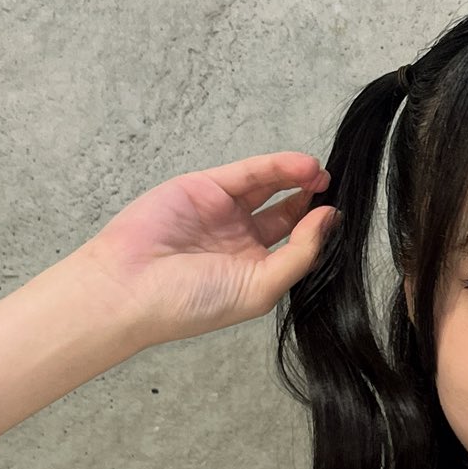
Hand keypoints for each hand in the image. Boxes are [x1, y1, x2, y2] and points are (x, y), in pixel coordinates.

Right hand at [75, 151, 340, 346]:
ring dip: (297, 178)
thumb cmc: (190, 302)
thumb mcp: (259, 288)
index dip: (318, 230)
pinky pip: (249, 173)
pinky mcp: (207, 186)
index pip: (295, 245)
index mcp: (252, 270)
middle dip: (310, 200)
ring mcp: (223, 212)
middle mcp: (239, 240)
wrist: (129, 287)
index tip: (337, 217)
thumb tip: (329, 221)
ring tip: (320, 175)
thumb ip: (299, 255)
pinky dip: (276, 166)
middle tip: (332, 190)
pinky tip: (302, 167)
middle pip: (286, 213)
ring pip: (269, 187)